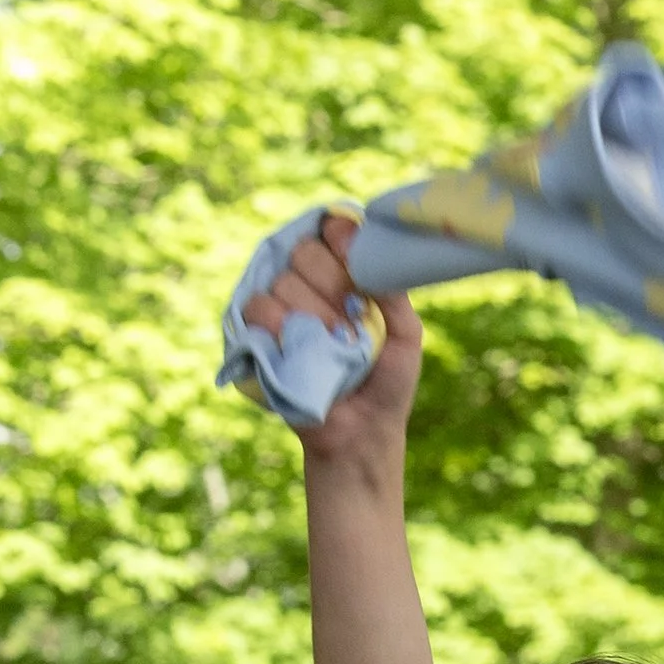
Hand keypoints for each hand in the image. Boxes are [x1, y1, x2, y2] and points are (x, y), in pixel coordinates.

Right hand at [247, 214, 422, 469]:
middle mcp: (311, 282)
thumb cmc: (387, 385)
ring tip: (331, 351)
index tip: (355, 268)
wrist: (360, 434)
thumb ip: (393, 287)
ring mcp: (283, 304)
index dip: (339, 239)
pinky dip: (280, 328)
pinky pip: (257, 305)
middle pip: (305, 250)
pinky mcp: (259, 331)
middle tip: (350, 327)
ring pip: (284, 279)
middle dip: (332, 287)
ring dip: (313, 319)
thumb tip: (360, 242)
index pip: (331, 228)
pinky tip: (299, 351)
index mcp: (345, 274)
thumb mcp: (406, 335)